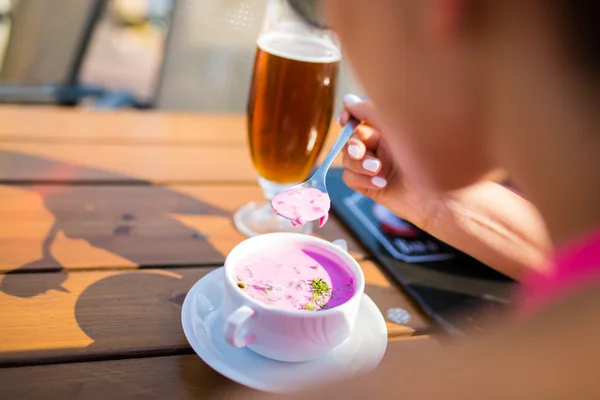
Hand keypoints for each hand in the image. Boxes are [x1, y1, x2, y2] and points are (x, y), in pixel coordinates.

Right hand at [339, 94, 435, 228]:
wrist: (443, 195)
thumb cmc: (430, 156)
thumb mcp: (399, 127)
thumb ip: (371, 112)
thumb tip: (347, 101)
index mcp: (390, 128)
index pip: (359, 117)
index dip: (348, 117)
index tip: (345, 120)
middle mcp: (382, 146)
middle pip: (349, 139)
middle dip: (353, 144)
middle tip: (360, 151)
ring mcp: (375, 167)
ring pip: (347, 160)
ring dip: (359, 164)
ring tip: (379, 170)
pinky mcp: (371, 187)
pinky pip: (350, 178)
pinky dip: (362, 180)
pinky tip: (382, 183)